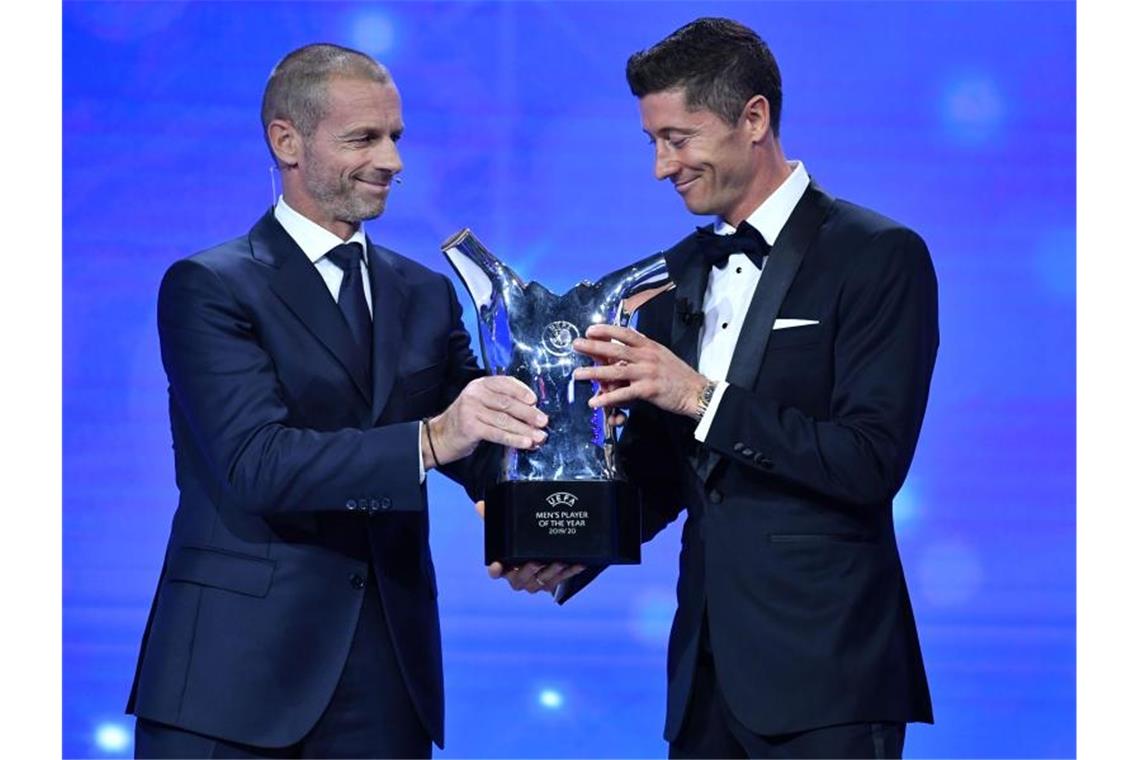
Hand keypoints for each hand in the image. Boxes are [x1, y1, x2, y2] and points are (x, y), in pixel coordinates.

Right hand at [424, 376, 547, 468]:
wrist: (440, 437)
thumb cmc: (467, 421)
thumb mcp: (482, 404)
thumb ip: (502, 403)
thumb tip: (532, 411)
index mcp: (481, 385)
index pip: (506, 383)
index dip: (522, 391)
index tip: (535, 401)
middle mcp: (475, 394)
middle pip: (508, 403)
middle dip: (529, 414)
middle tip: (543, 421)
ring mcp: (471, 410)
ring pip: (505, 420)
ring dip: (525, 430)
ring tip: (539, 436)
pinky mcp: (470, 427)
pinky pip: (497, 433)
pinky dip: (513, 439)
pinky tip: (525, 443)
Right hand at [474, 500, 584, 593]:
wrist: (537, 545)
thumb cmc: (517, 539)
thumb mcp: (505, 526)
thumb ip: (493, 516)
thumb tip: (480, 505)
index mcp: (504, 566)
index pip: (495, 573)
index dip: (495, 571)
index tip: (496, 564)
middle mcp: (519, 577)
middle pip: (519, 581)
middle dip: (527, 572)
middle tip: (535, 561)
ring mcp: (536, 581)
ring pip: (541, 583)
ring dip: (550, 574)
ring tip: (558, 561)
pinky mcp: (553, 582)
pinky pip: (562, 579)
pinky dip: (570, 572)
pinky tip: (579, 563)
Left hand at [572, 324, 707, 418]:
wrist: (696, 391)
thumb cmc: (678, 374)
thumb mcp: (662, 354)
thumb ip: (644, 348)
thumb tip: (629, 339)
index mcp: (650, 346)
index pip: (625, 333)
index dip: (607, 330)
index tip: (590, 329)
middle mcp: (647, 357)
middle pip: (615, 349)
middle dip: (593, 346)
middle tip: (576, 344)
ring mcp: (647, 373)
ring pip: (615, 371)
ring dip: (594, 373)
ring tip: (578, 374)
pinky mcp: (648, 390)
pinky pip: (623, 394)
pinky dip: (607, 399)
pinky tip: (595, 402)